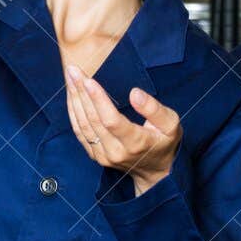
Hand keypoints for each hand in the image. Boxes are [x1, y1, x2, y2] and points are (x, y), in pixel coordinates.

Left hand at [65, 66, 180, 194]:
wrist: (155, 171)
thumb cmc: (164, 142)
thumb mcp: (170, 125)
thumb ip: (154, 109)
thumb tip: (135, 93)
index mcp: (135, 143)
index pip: (111, 120)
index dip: (98, 99)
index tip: (88, 80)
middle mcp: (115, 151)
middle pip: (93, 120)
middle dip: (81, 92)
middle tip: (73, 70)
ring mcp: (103, 155)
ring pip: (83, 125)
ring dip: (74, 100)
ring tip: (70, 77)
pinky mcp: (95, 155)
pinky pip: (80, 132)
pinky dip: (73, 112)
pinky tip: (72, 95)